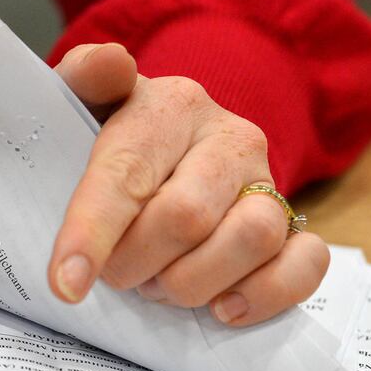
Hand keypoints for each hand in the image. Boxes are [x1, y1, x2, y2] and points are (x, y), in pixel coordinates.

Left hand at [50, 43, 328, 325]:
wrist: (166, 152)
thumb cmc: (111, 138)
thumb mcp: (82, 105)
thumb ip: (81, 79)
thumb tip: (108, 62)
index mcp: (171, 105)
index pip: (127, 173)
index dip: (91, 233)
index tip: (65, 283)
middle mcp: (229, 138)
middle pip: (186, 216)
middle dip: (136, 264)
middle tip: (114, 273)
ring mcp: (267, 182)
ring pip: (252, 239)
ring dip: (192, 283)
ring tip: (158, 284)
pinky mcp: (295, 223)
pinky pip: (306, 262)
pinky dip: (265, 294)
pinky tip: (221, 308)